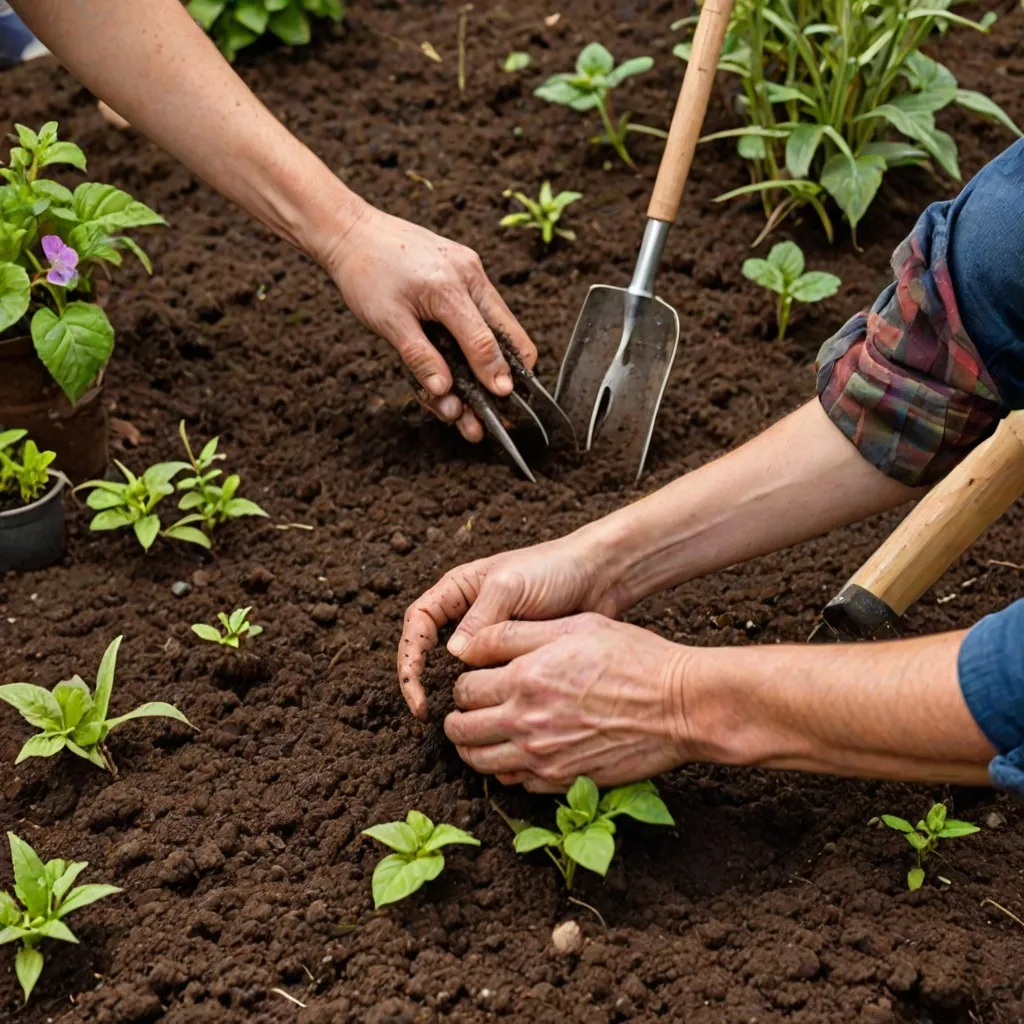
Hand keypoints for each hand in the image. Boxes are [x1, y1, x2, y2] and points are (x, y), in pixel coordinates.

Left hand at [327, 201, 536, 441]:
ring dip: (495, 353)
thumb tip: (444, 390)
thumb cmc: (365, 273)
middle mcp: (469, 274)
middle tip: (501, 396)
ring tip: (482, 382)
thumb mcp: (387, 321)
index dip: (495, 373)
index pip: (483, 340)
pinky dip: (481, 332)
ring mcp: (471, 268)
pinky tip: (467, 352)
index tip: (504, 396)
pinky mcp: (466, 267)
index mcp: (449, 287)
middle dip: (508, 367)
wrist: (352, 230)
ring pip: (500, 320)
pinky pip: (484, 306)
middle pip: (508, 330)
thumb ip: (419, 357)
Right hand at [398, 531, 632, 719]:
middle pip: (429, 650)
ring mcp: (490, 636)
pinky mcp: (513, 654)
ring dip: (452, 692)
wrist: (599, 576)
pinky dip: (484, 695)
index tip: (416, 688)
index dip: (409, 656)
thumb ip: (480, 618)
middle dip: (421, 681)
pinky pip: (489, 678)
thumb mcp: (511, 586)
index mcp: (458, 589)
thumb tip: (452, 656)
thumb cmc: (554, 569)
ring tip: (454, 718)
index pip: (417, 623)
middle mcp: (467, 613)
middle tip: (425, 714)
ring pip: (458, 669)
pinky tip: (488, 713)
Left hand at [444, 614, 695, 790]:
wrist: (678, 705)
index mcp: (524, 679)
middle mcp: (526, 721)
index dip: (463, 683)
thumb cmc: (631, 657)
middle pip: (462, 729)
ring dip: (473, 749)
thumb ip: (513, 633)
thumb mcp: (572, 626)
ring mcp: (543, 756)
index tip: (474, 680)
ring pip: (481, 762)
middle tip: (468, 711)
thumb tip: (466, 645)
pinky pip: (516, 784)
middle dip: (459, 718)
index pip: (463, 688)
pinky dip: (508, 771)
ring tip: (482, 736)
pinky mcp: (563, 780)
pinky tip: (518, 754)